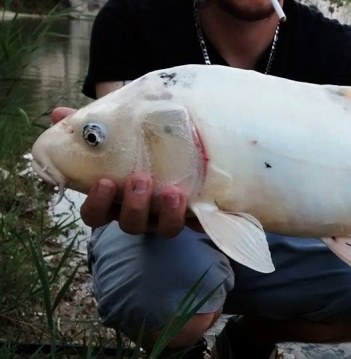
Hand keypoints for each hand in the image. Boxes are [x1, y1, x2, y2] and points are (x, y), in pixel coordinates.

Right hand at [51, 107, 195, 237]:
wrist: (178, 156)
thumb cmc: (137, 153)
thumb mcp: (116, 139)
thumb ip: (90, 128)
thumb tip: (60, 112)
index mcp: (115, 201)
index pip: (95, 215)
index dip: (98, 204)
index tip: (105, 183)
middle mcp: (139, 214)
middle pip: (130, 224)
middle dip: (135, 205)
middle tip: (140, 179)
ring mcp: (165, 217)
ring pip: (164, 229)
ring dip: (167, 213)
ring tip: (172, 191)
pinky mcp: (190, 215)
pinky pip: (194, 225)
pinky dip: (195, 217)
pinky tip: (196, 202)